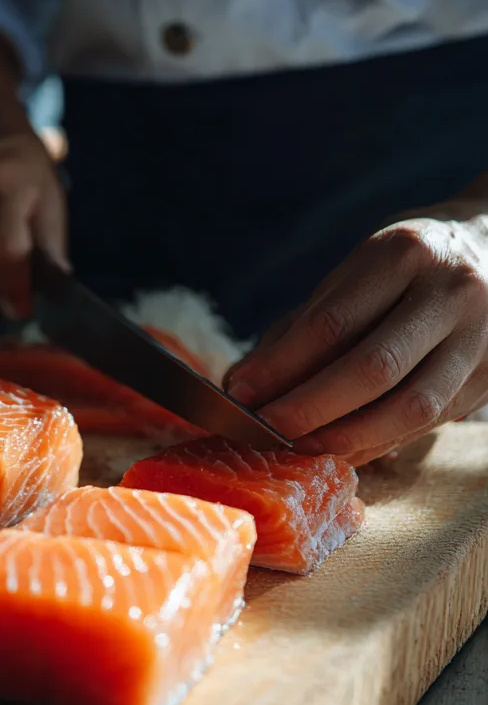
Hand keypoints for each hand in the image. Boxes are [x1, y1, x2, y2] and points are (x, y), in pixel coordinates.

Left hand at [223, 204, 487, 464]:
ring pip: (410, 407)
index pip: (332, 324)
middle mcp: (450, 293)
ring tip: (301, 448)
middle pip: (373, 369)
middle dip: (310, 409)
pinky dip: (378, 442)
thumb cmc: (402, 270)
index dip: (281, 367)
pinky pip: (429, 423)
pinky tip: (341, 449)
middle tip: (267, 430)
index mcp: (403, 255)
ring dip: (346, 438)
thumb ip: (299, 328)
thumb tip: (243, 384)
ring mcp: (481, 337)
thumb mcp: (352, 275)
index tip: (242, 394)